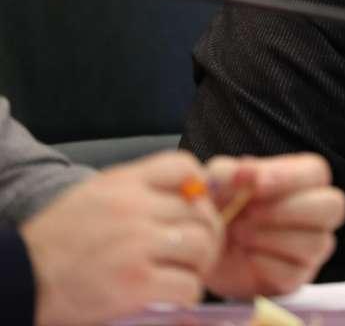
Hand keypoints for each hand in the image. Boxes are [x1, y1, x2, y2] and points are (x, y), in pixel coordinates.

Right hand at [21, 151, 222, 325]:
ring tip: (184, 272)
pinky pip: (188, 285)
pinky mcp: (135, 284)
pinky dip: (186, 293)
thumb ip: (138, 190)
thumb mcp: (95, 196)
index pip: (185, 166)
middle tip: (196, 251)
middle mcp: (133, 208)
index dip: (199, 187)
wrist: (21, 278)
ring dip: (199, 264)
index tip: (194, 207)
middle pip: (200, 212)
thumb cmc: (57, 240)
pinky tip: (170, 295)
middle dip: (206, 233)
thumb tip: (190, 192)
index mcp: (123, 183)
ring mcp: (136, 246)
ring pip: (201, 246)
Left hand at [202, 153, 344, 299]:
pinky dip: (262, 265)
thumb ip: (228, 172)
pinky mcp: (297, 277)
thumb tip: (244, 170)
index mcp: (304, 179)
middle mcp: (318, 210)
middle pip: (333, 206)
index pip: (316, 172)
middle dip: (287, 210)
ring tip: (239, 233)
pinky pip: (292, 273)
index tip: (254, 184)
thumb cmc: (221, 207)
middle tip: (248, 213)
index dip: (288, 177)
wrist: (206, 250)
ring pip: (315, 242)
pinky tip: (245, 255)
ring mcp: (313, 246)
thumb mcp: (217, 183)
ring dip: (270, 237)